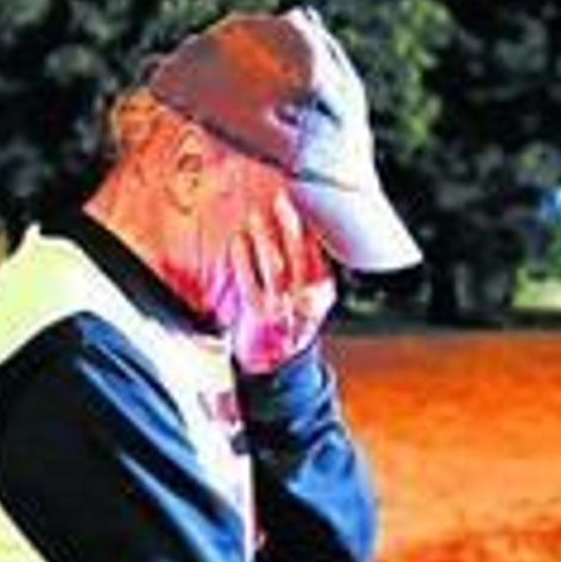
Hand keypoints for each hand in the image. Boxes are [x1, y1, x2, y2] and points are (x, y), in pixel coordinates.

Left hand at [229, 198, 335, 373]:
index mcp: (324, 290)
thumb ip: (309, 267)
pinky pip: (250, 282)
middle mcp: (307, 298)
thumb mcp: (310, 295)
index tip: (298, 199)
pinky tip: (237, 241)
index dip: (307, 224)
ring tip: (256, 216)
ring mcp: (283, 306)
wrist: (277, 362)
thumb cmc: (291, 320)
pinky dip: (242, 260)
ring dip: (264, 238)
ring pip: (275, 266)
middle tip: (279, 199)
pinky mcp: (258, 314)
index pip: (318, 251)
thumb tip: (299, 226)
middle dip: (289, 224)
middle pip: (299, 254)